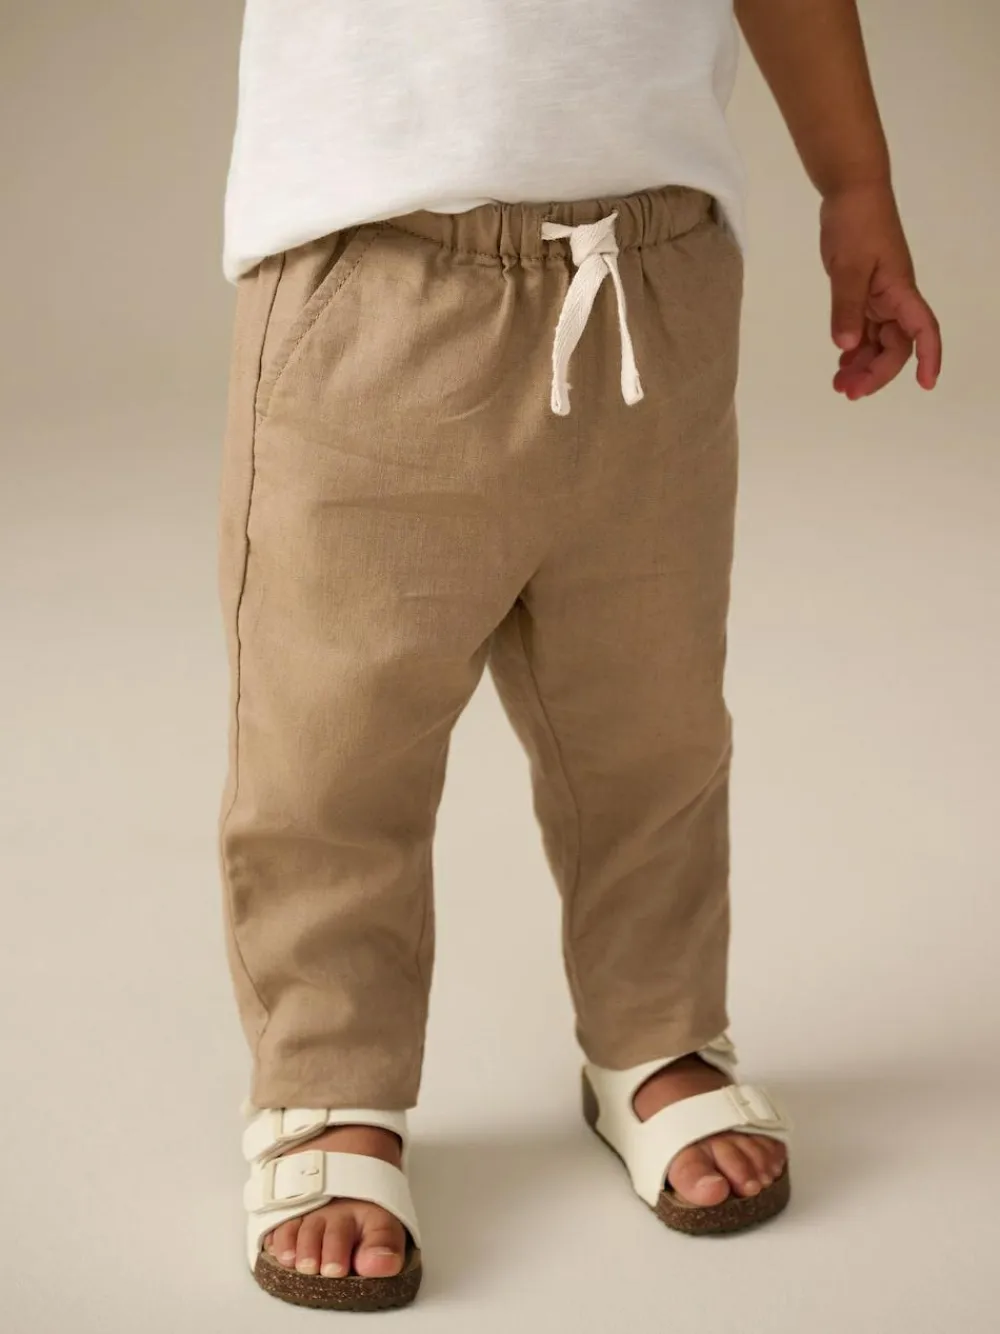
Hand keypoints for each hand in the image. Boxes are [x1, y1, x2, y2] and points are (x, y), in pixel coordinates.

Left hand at [820, 183, 941, 398]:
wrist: (850, 192)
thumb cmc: (856, 222)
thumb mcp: (848, 265)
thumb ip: (846, 306)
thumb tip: (848, 346)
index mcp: (900, 291)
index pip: (923, 329)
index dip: (929, 357)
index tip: (926, 385)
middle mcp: (895, 298)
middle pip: (895, 345)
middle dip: (876, 372)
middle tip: (847, 392)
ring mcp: (880, 297)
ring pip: (878, 341)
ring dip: (862, 365)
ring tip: (839, 385)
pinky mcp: (864, 293)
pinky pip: (865, 329)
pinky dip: (855, 347)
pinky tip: (841, 362)